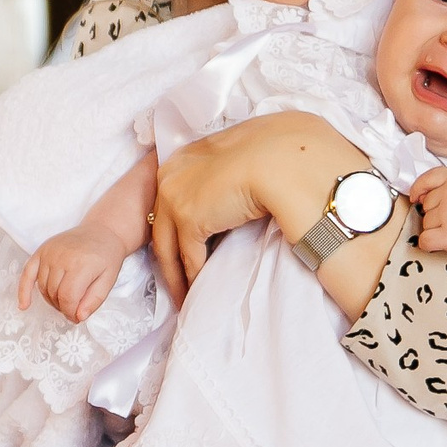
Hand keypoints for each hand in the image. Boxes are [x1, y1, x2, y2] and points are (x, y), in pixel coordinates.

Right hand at [20, 226, 130, 322]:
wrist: (101, 232)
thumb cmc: (107, 257)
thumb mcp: (108, 281)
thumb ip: (94, 300)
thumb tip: (78, 317)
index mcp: (81, 265)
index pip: (68, 297)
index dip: (70, 312)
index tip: (76, 317)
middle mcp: (62, 257)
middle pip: (54, 294)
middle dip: (63, 307)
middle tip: (73, 308)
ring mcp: (49, 253)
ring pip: (43, 288)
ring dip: (51, 300)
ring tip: (64, 300)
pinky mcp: (41, 250)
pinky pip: (27, 273)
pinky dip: (24, 290)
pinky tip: (24, 305)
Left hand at [150, 111, 367, 302]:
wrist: (284, 160)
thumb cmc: (281, 153)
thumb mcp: (250, 155)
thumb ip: (236, 168)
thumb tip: (252, 179)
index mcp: (190, 152)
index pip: (175, 191)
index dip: (177, 218)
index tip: (184, 240)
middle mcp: (173, 171)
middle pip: (162, 219)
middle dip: (168, 249)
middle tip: (176, 274)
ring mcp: (176, 195)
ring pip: (167, 243)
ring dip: (176, 272)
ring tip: (184, 294)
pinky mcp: (188, 219)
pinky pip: (188, 257)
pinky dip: (193, 277)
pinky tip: (198, 290)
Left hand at [409, 169, 446, 264]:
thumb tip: (422, 194)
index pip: (427, 178)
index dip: (419, 189)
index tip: (417, 196)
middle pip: (426, 204)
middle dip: (437, 212)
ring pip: (426, 222)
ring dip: (437, 228)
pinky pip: (425, 240)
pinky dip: (430, 243)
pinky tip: (442, 240)